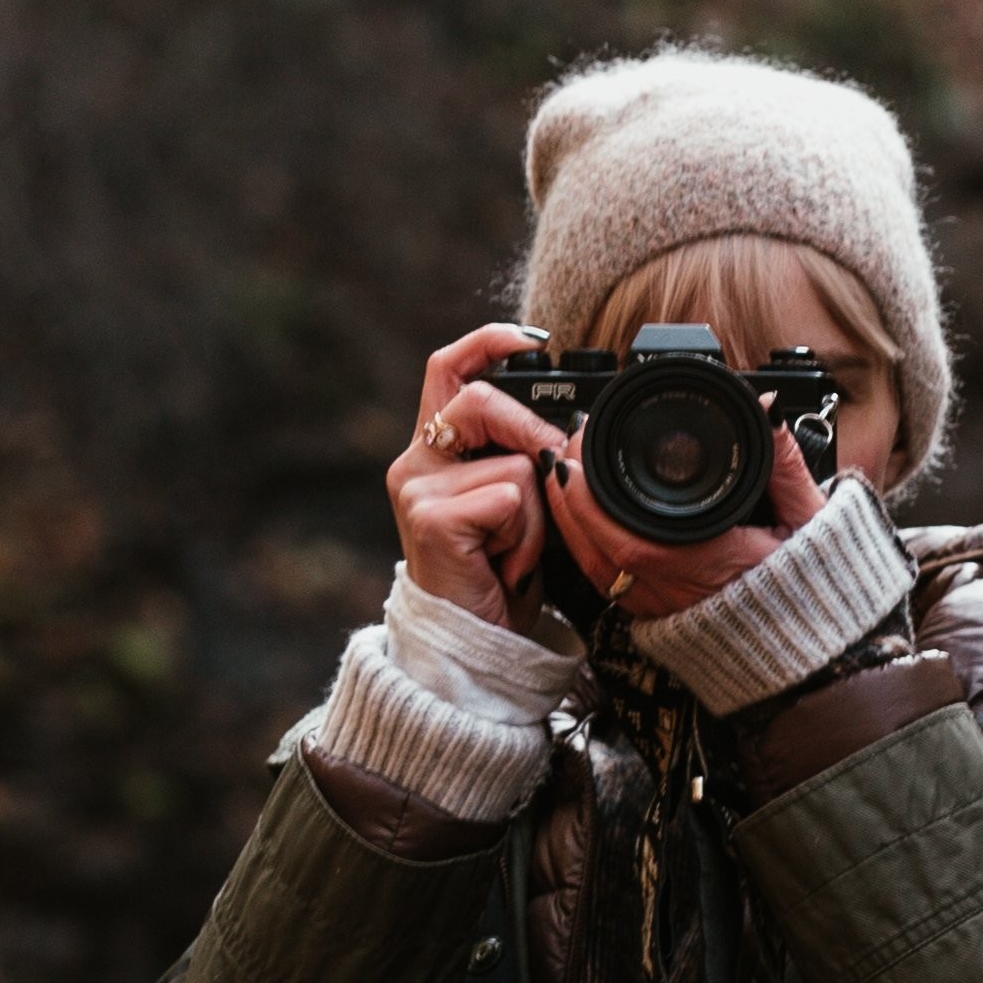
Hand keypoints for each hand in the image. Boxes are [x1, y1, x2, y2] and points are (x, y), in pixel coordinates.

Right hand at [387, 324, 565, 626]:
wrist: (474, 642)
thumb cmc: (500, 574)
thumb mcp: (518, 505)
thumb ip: (522, 457)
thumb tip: (567, 428)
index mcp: (434, 451)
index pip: (448, 368)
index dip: (488, 341)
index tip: (533, 340)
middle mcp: (415, 463)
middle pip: (481, 399)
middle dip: (532, 434)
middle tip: (549, 481)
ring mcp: (417, 489)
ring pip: (512, 461)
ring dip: (536, 511)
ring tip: (516, 549)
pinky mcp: (431, 517)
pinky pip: (510, 498)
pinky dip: (527, 536)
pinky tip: (505, 566)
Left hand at [549, 424, 831, 618]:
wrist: (812, 642)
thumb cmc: (812, 582)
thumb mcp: (809, 516)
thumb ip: (785, 460)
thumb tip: (768, 409)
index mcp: (716, 566)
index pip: (635, 541)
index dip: (594, 500)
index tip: (580, 454)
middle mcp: (682, 593)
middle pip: (600, 550)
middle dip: (571, 496)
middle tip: (564, 449)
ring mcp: (664, 608)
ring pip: (595, 568)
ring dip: (569, 519)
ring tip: (561, 472)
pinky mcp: (655, 615)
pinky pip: (604, 582)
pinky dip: (582, 544)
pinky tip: (576, 514)